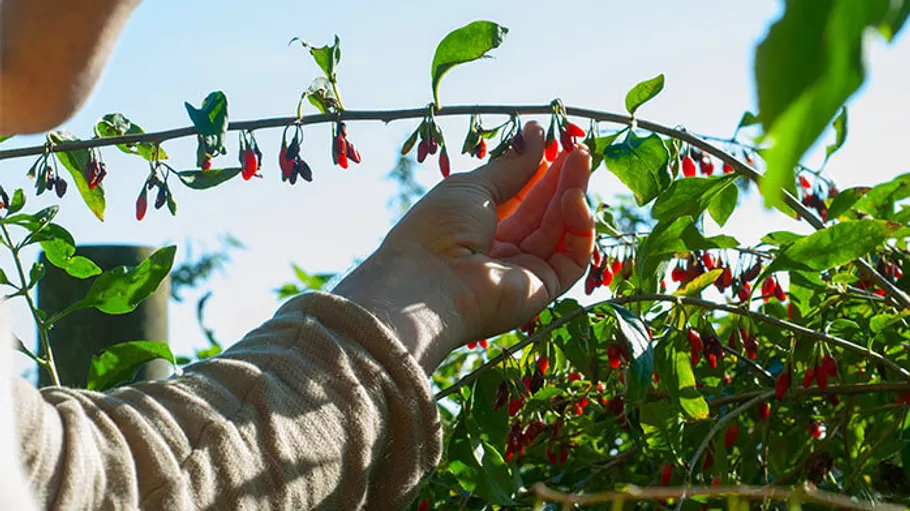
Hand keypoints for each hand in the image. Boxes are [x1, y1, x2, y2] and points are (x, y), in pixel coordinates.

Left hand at [334, 122, 593, 373]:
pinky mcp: (542, 291)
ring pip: (560, 232)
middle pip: (542, 214)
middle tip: (580, 150)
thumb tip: (537, 135)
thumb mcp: (472, 186)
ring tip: (581, 161)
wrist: (429, 282)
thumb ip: (510, 166)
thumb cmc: (438, 229)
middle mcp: (500, 252)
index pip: (517, 199)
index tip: (552, 145)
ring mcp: (522, 273)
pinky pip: (571, 259)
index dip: (536, 173)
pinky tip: (574, 199)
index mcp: (475, 228)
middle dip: (561, 181)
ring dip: (573, 196)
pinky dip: (579, 229)